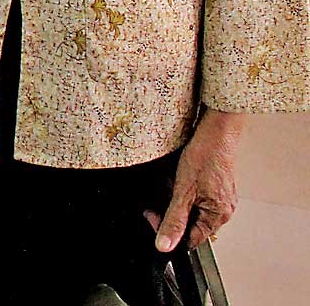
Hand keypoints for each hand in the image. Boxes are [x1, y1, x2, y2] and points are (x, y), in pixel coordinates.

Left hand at [146, 108, 245, 251]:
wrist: (215, 132)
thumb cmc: (204, 157)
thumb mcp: (183, 191)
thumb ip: (174, 220)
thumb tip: (165, 245)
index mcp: (219, 215)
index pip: (191, 238)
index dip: (170, 232)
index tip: (153, 217)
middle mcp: (223, 209)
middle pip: (191, 224)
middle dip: (171, 213)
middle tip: (155, 202)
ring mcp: (220, 197)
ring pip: (191, 208)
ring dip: (175, 201)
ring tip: (169, 185)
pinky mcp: (215, 186)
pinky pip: (195, 196)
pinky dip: (182, 191)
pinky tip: (177, 179)